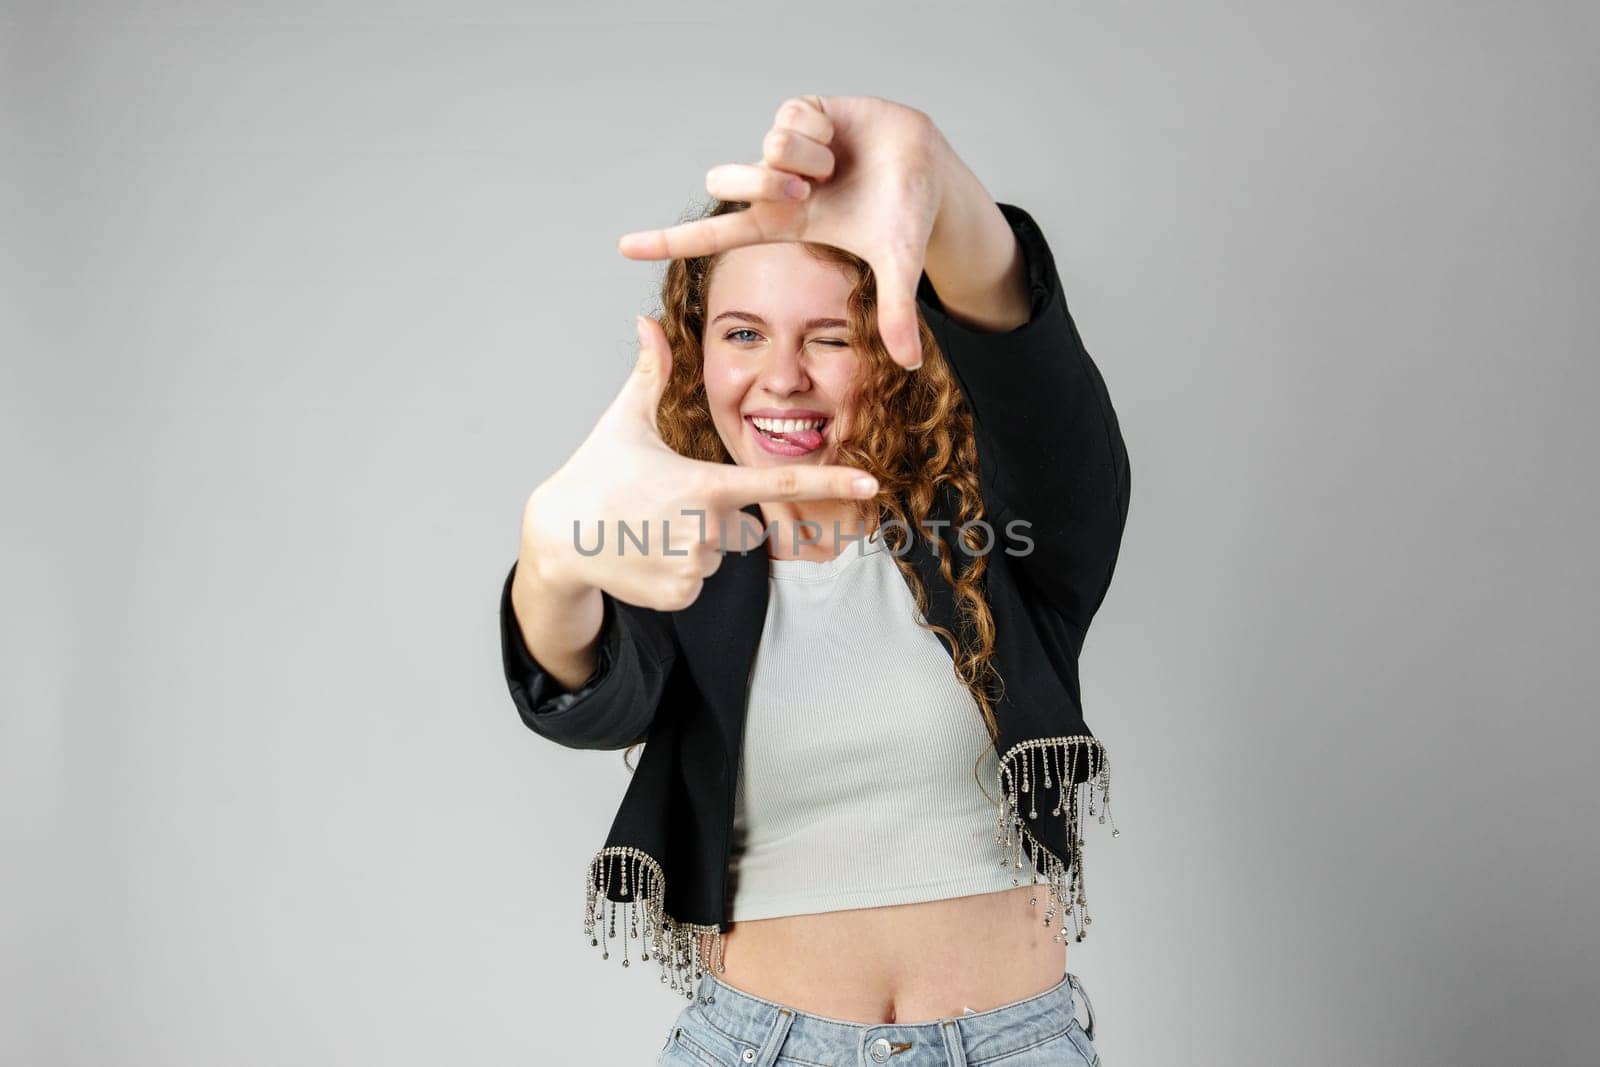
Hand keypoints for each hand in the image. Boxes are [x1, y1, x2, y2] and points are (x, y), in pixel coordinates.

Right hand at [520, 316, 880, 611]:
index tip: (870, 483)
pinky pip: (698, 581)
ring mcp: (694, 564)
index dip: (828, 481)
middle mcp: (707, 527)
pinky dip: (676, 572)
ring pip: (718, 553)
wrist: (557, 535)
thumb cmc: (596, 471)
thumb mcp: (626, 421)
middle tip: (660, 505)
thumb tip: (647, 321)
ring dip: (690, 543)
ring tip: (647, 529)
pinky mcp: (680, 595)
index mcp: (705, 483)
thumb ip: (651, 374)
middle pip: (739, 523)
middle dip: (709, 515)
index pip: (778, 478)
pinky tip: (642, 556)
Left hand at [617, 95, 951, 371]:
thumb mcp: (898, 264)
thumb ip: (895, 312)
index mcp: (782, 224)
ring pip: (765, 148)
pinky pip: (791, 117)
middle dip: (765, 184)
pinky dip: (822, 129)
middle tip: (809, 191)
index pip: (714, 234)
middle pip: (727, 180)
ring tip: (837, 165)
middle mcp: (775, 186)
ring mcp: (785, 148)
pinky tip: (842, 136)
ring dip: (806, 158)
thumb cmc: (907, 215)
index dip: (669, 240)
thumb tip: (912, 362)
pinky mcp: (800, 112)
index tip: (624, 247)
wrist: (932, 166)